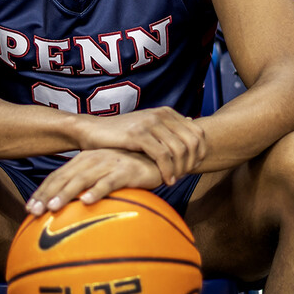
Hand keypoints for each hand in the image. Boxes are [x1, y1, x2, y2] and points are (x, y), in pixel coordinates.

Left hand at [26, 149, 164, 214]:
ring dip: (66, 194)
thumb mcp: (103, 175)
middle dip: (47, 195)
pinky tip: (87, 201)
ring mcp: (109, 163)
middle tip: (32, 212)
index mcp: (84, 159)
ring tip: (53, 208)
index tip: (28, 209)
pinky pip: (109, 181)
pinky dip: (97, 191)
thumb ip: (87, 186)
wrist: (158, 159)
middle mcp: (93, 159)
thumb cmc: (128, 171)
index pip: (58, 176)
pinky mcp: (126, 170)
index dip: (42, 191)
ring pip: (82, 179)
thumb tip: (67, 207)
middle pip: (65, 178)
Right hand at [74, 107, 206, 182]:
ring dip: (180, 169)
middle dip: (192, 163)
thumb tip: (192, 123)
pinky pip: (162, 155)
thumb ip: (169, 126)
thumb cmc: (121, 134)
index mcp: (167, 112)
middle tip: (185, 177)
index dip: (201, 153)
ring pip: (179, 150)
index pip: (198, 133)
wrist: (92, 131)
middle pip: (192, 142)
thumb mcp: (148, 126)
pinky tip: (166, 180)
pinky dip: (167, 170)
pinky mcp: (138, 134)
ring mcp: (149, 123)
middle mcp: (161, 115)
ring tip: (174, 180)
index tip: (194, 168)